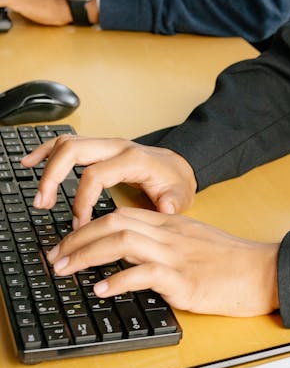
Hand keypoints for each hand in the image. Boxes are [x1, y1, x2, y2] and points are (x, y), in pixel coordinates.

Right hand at [23, 135, 196, 224]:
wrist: (179, 164)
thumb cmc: (175, 181)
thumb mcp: (180, 195)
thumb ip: (172, 203)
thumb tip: (165, 209)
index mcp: (133, 160)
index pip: (94, 175)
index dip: (81, 201)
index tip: (79, 224)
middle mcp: (116, 147)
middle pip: (72, 150)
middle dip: (52, 177)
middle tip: (44, 204)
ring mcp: (106, 144)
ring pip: (67, 143)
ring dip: (46, 166)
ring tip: (38, 194)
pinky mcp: (98, 147)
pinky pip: (67, 142)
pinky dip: (47, 151)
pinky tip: (30, 162)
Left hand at [46, 208, 280, 316]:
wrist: (266, 272)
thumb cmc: (234, 263)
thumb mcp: (196, 244)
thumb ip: (165, 245)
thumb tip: (131, 260)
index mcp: (171, 224)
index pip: (119, 215)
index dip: (86, 228)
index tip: (66, 244)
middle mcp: (170, 235)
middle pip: (113, 223)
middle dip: (76, 238)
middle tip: (54, 257)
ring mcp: (177, 256)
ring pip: (122, 242)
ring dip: (86, 255)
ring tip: (65, 269)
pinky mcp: (185, 280)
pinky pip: (144, 274)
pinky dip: (117, 281)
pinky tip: (101, 289)